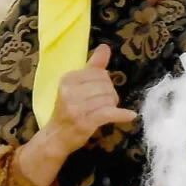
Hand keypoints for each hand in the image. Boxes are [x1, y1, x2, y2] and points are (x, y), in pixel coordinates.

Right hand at [17, 45, 137, 185]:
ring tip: (106, 112)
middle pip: (106, 86)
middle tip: (104, 104)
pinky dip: (122, 114)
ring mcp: (76, 107)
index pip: (99, 73)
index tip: (99, 92)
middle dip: (110, 95)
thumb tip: (105, 47)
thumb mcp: (77, 86)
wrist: (56, 137)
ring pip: (109, 99)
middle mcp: (69, 91)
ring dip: (113, 106)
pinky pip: (109, 113)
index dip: (105, 83)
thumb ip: (93, 67)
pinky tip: (130, 116)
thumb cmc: (68, 110)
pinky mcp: (85, 122)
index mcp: (68, 79)